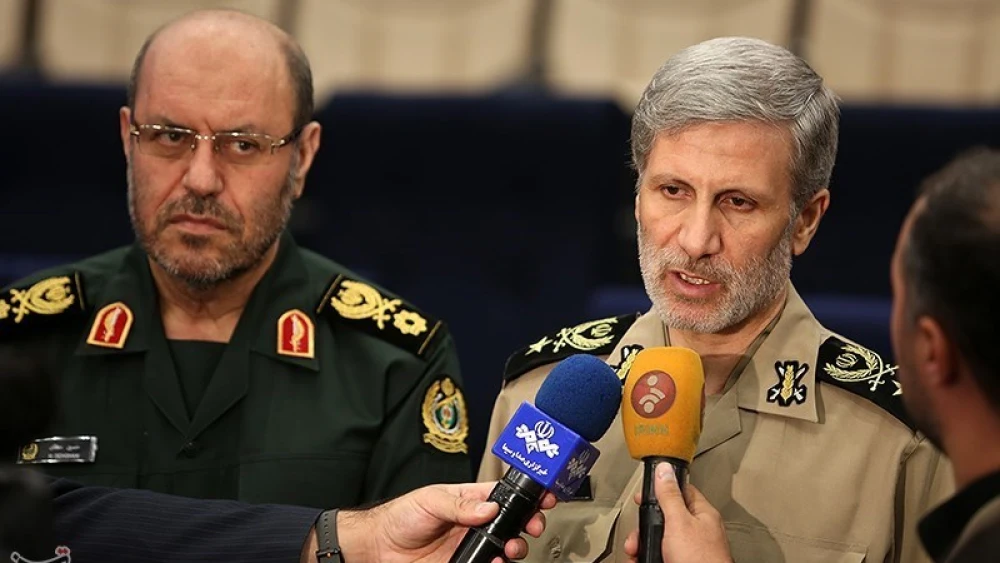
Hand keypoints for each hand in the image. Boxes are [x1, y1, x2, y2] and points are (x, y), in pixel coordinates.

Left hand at [338, 482, 555, 562]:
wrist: (380, 547)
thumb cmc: (400, 517)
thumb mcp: (429, 500)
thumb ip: (459, 505)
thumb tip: (488, 507)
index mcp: (470, 500)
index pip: (505, 494)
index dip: (526, 495)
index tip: (543, 497)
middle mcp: (475, 523)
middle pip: (513, 523)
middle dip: (529, 523)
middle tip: (532, 525)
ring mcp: (472, 546)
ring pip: (506, 547)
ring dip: (515, 547)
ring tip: (511, 548)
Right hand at [623, 463, 732, 562]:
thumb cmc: (702, 560)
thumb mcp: (679, 522)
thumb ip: (670, 496)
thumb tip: (665, 469)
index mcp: (702, 514)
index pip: (681, 491)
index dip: (661, 489)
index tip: (643, 495)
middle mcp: (697, 531)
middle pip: (665, 518)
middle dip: (646, 526)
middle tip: (637, 535)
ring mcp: (689, 549)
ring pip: (660, 539)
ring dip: (643, 545)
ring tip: (636, 552)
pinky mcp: (681, 562)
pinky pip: (660, 555)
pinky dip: (647, 558)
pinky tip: (641, 561)